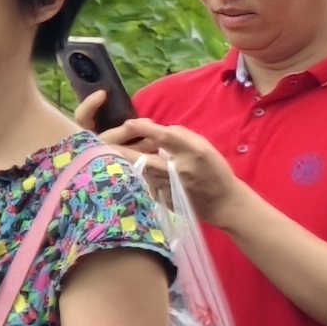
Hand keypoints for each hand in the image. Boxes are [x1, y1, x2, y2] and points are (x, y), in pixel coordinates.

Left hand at [100, 119, 235, 220]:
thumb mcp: (204, 146)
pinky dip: (136, 177)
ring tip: (112, 156)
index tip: (129, 123)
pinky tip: (127, 174)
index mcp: (194, 151)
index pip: (164, 136)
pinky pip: (145, 184)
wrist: (224, 202)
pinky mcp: (164, 199)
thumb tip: (154, 131)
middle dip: (121, 151)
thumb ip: (179, 137)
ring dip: (126, 164)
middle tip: (102, 143)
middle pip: (143, 158)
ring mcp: (170, 187)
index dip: (144, 128)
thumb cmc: (214, 169)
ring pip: (140, 172)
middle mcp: (179, 169)